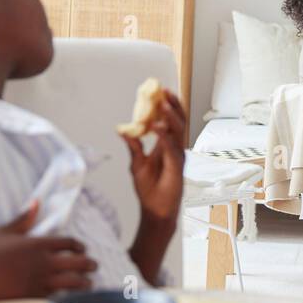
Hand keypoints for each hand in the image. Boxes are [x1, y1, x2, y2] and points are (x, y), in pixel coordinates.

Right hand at [0, 202, 97, 298]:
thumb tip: (36, 201)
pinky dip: (69, 297)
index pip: (70, 243)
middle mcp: (42, 262)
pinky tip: (73, 299)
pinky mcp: (31, 297)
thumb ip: (24, 218)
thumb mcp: (5, 231)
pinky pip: (58, 297)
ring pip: (73, 282)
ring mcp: (38, 280)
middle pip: (78, 262)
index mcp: (38, 243)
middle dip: (89, 264)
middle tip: (94, 266)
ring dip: (84, 283)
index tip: (83, 249)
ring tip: (89, 284)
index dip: (80, 247)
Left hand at [123, 90, 186, 224]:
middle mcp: (175, 148)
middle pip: (178, 122)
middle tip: (164, 92)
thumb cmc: (149, 190)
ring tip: (162, 104)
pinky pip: (172, 147)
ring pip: (178, 131)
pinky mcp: (177, 166)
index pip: (169, 122)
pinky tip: (157, 126)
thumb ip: (134, 146)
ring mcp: (178, 156)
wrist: (155, 210)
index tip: (160, 93)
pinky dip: (165, 135)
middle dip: (173, 106)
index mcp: (166, 146)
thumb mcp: (137, 164)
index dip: (167, 107)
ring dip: (170, 116)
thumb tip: (124, 130)